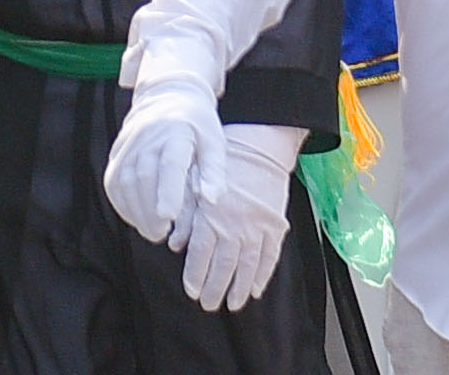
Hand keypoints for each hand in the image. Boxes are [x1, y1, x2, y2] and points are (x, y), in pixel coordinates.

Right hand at [104, 77, 220, 254]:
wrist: (167, 95)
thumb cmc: (197, 125)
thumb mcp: (215, 142)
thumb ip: (214, 172)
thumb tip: (212, 199)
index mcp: (176, 132)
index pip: (169, 163)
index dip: (168, 191)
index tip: (168, 217)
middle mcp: (147, 135)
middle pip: (143, 176)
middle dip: (149, 210)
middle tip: (162, 235)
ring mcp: (128, 143)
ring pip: (123, 180)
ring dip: (135, 211)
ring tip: (151, 231)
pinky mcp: (116, 152)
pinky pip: (113, 181)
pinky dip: (122, 204)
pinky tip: (136, 218)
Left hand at [180, 124, 302, 312]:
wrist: (258, 143)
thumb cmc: (221, 161)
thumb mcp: (194, 182)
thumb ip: (185, 216)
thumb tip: (174, 243)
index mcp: (212, 213)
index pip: (201, 253)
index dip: (196, 275)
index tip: (191, 291)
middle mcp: (235, 224)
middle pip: (224, 265)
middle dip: (215, 288)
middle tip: (208, 304)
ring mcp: (257, 226)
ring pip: (247, 266)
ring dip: (239, 288)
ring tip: (232, 304)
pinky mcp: (275, 225)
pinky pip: (270, 256)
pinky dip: (263, 275)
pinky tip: (256, 289)